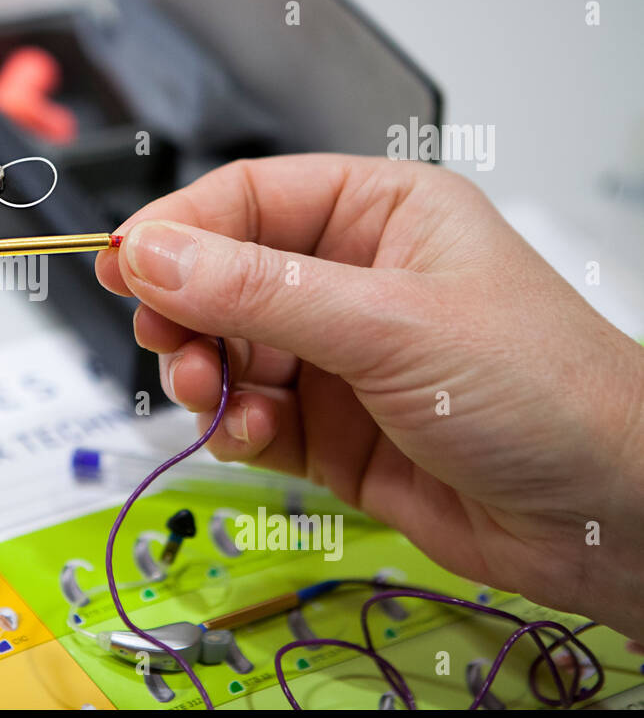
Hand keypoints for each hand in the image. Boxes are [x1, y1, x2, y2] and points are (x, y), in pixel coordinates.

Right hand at [96, 154, 643, 639]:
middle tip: (168, 342)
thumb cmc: (540, 390)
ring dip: (207, 375)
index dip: (177, 228)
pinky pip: (248, 414)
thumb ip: (258, 291)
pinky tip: (254, 437)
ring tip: (217, 398)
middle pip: (221, 276)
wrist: (609, 518)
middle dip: (187, 311)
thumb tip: (152, 253)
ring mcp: (336, 357)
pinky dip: (234, 426)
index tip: (122, 265)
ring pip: (226, 350)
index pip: (246, 199)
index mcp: (378, 214)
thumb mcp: (389, 324)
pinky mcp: (328, 429)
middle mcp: (349, 279)